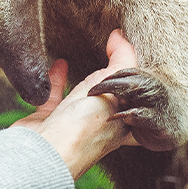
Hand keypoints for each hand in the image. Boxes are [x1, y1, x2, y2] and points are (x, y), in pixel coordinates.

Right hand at [13, 30, 138, 178]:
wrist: (43, 153)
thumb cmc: (83, 130)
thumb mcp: (115, 89)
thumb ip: (122, 61)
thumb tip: (121, 35)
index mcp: (123, 126)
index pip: (139, 106)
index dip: (142, 90)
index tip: (144, 71)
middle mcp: (100, 127)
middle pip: (111, 102)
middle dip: (115, 85)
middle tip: (118, 63)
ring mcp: (73, 125)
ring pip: (82, 99)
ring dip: (85, 80)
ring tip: (88, 58)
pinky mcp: (49, 121)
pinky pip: (56, 95)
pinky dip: (57, 78)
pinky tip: (59, 63)